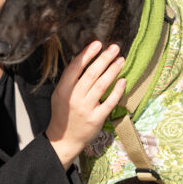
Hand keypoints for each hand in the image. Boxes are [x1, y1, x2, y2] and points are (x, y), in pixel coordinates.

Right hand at [45, 41, 125, 168]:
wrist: (63, 139)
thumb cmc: (62, 114)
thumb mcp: (59, 95)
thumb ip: (69, 79)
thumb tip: (80, 58)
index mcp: (63, 90)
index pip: (75, 68)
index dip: (87, 54)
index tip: (97, 44)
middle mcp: (74, 98)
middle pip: (91, 74)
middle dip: (104, 59)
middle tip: (114, 48)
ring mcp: (86, 109)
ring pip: (101, 85)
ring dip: (112, 70)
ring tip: (120, 59)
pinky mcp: (96, 118)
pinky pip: (109, 102)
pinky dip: (117, 90)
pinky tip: (123, 80)